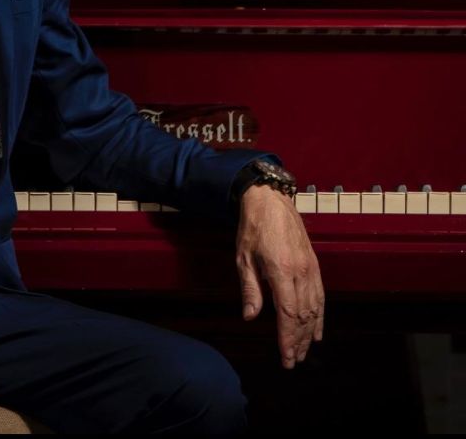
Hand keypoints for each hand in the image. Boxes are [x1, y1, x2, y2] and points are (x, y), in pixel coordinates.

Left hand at [235, 185, 323, 368]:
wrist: (271, 201)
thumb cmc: (253, 228)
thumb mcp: (243, 258)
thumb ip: (250, 289)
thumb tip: (249, 317)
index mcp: (281, 271)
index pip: (288, 314)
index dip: (288, 338)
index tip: (286, 357)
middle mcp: (301, 273)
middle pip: (304, 316)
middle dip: (299, 341)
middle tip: (294, 361)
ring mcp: (311, 269)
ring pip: (315, 309)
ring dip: (310, 333)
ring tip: (304, 351)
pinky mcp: (315, 265)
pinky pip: (320, 296)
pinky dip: (320, 316)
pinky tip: (318, 330)